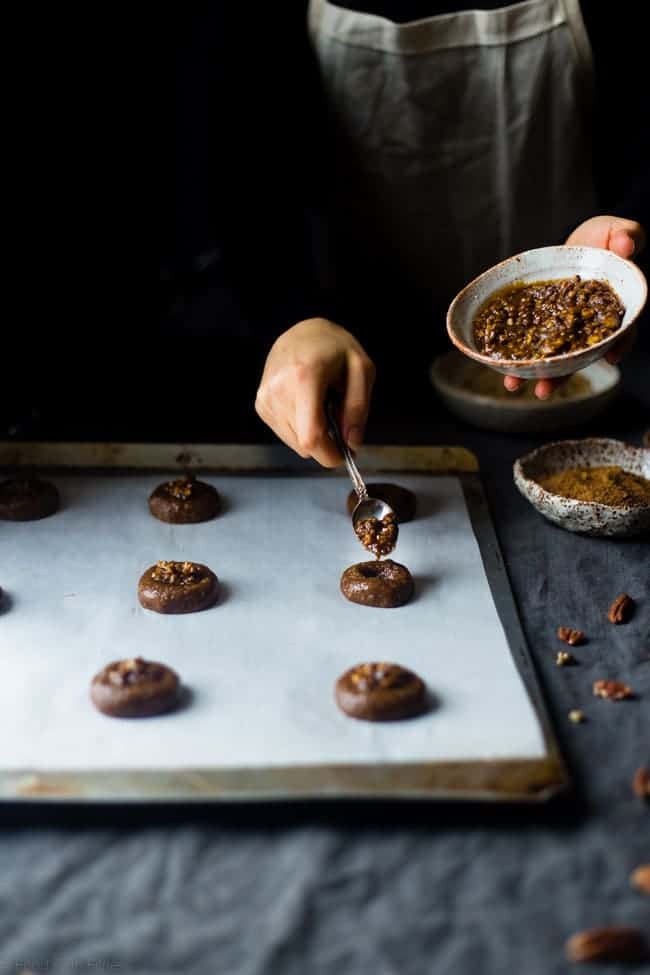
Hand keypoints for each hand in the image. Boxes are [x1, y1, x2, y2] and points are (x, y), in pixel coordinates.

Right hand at [255, 318, 375, 466]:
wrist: (301, 332)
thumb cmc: (334, 348)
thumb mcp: (361, 370)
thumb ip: (358, 408)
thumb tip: (352, 443)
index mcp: (304, 378)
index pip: (311, 437)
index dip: (329, 454)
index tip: (344, 454)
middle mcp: (278, 390)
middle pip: (304, 444)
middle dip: (326, 442)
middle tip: (337, 419)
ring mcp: (266, 398)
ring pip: (295, 443)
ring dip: (312, 434)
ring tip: (319, 405)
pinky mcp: (260, 404)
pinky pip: (285, 434)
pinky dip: (300, 428)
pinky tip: (306, 405)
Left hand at [504, 215, 645, 398]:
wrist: (578, 246)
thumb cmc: (602, 242)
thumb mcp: (615, 233)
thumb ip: (626, 236)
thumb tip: (627, 246)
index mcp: (613, 309)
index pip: (621, 331)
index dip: (618, 344)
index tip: (611, 357)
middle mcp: (589, 327)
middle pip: (578, 356)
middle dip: (561, 374)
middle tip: (544, 389)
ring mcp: (565, 330)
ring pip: (552, 358)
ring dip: (533, 374)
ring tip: (513, 385)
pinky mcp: (544, 326)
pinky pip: (530, 343)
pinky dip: (517, 356)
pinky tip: (501, 367)